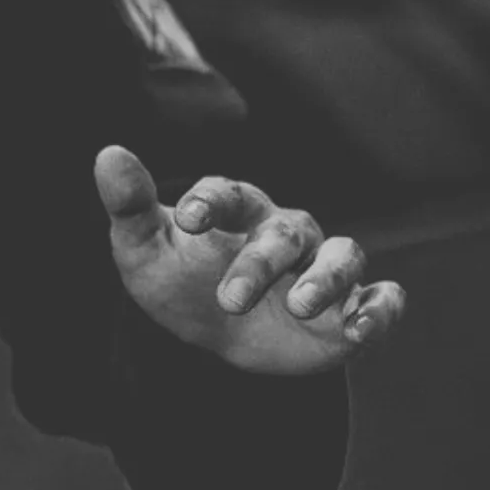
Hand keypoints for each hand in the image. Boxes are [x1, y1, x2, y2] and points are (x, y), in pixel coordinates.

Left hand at [95, 145, 405, 373]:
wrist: (217, 336)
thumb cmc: (179, 280)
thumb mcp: (144, 250)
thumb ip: (128, 205)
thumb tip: (108, 152)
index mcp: (235, 210)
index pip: (227, 193)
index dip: (209, 201)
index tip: (186, 220)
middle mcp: (284, 230)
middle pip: (283, 233)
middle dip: (259, 264)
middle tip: (228, 299)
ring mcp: (321, 266)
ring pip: (342, 256)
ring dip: (325, 279)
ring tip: (299, 306)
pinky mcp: (351, 305)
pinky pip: (381, 298)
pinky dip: (378, 309)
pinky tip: (358, 328)